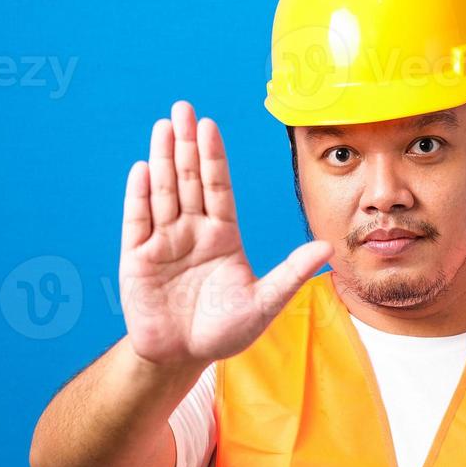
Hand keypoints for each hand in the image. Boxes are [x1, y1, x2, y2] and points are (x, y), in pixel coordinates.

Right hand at [119, 100, 332, 366]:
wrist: (182, 358)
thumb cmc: (224, 332)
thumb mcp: (265, 304)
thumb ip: (291, 273)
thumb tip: (327, 248)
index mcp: (222, 237)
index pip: (219, 188)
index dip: (214, 157)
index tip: (210, 125)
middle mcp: (192, 232)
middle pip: (189, 181)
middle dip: (187, 145)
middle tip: (182, 108)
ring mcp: (164, 243)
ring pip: (164, 193)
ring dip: (163, 159)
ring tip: (163, 126)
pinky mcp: (138, 259)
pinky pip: (138, 222)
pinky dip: (140, 196)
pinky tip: (143, 169)